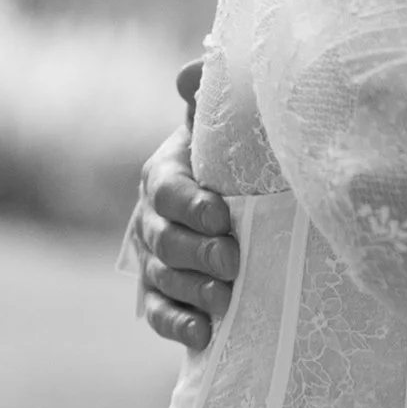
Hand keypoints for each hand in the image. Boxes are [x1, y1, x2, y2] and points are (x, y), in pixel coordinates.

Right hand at [132, 62, 239, 353]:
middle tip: (233, 262)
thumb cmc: (240, 162)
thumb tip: (189, 73)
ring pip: (164, 279)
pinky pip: (160, 314)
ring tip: (227, 298)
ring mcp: (157, 261)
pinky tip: (202, 334)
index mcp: (166, 174)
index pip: (166, 189)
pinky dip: (178, 325)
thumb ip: (211, 100)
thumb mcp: (228, 130)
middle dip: (197, 253)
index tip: (220, 216)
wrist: (253, 206)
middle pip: (163, 240)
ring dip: (193, 290)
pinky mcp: (166, 296)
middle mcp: (153, 218)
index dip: (189, 204)